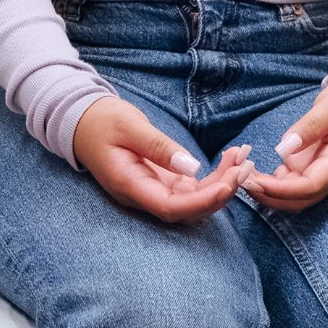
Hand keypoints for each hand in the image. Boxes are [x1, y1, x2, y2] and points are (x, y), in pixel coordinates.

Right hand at [73, 95, 254, 223]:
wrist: (81, 118)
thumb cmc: (100, 119)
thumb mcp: (129, 125)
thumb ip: (159, 147)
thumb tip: (192, 168)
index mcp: (129, 186)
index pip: (171, 208)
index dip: (202, 203)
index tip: (228, 185)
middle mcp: (142, 195)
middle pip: (188, 209)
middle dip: (221, 192)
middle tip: (245, 166)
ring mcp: (152, 190)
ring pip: (194, 200)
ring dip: (222, 183)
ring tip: (243, 157)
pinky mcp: (161, 181)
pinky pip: (191, 188)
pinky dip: (213, 176)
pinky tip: (230, 160)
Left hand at [245, 78, 327, 212]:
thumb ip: (310, 126)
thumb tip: (285, 148)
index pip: (311, 187)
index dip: (282, 190)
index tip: (254, 182)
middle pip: (301, 199)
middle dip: (270, 196)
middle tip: (239, 179)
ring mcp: (322, 169)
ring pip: (294, 194)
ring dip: (268, 192)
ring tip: (239, 175)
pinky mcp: (313, 163)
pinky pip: (291, 181)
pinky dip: (271, 181)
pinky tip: (251, 170)